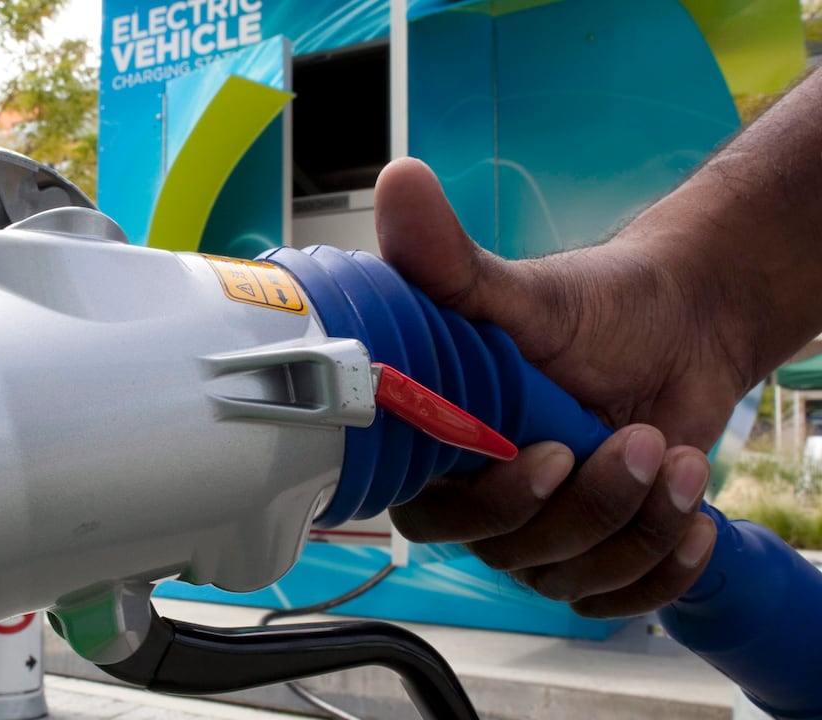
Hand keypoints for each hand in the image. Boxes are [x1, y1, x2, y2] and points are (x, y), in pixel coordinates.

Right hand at [376, 158, 725, 616]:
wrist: (687, 325)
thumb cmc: (601, 306)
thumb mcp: (525, 290)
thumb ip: (451, 261)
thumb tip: (396, 183)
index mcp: (441, 442)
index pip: (429, 512)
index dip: (484, 504)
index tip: (542, 455)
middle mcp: (480, 495)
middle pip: (508, 553)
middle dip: (585, 507)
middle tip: (632, 440)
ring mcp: (540, 532)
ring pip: (570, 578)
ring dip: (636, 524)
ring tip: (671, 457)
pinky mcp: (597, 553)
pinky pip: (617, 600)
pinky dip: (663, 569)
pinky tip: (692, 517)